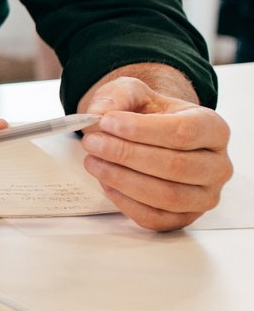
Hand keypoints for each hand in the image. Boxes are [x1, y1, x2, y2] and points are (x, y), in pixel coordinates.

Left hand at [77, 75, 233, 230]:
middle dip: (127, 155)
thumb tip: (98, 115)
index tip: (106, 122)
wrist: (150, 135)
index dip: (141, 130)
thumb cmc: (148, 114)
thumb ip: (118, 96)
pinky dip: (125, 202)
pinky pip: (154, 218)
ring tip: (93, 161)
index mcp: (213, 129)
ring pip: (167, 196)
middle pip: (176, 166)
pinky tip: (106, 181)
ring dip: (123, 179)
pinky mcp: (184, 217)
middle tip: (92, 142)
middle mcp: (218, 165)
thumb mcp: (134, 92)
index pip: (184, 133)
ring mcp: (204, 196)